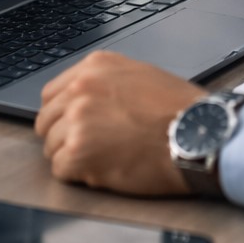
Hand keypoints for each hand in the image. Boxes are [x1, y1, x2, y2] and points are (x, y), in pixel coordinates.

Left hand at [34, 52, 205, 195]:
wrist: (197, 134)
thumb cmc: (180, 109)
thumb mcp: (141, 75)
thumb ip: (106, 82)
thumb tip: (84, 98)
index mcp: (95, 67)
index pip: (52, 94)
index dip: (63, 114)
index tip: (74, 126)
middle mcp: (81, 89)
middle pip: (46, 121)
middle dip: (64, 136)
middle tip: (90, 147)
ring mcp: (77, 119)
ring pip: (51, 146)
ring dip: (73, 157)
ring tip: (105, 158)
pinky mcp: (78, 151)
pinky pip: (60, 169)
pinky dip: (79, 175)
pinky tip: (105, 169)